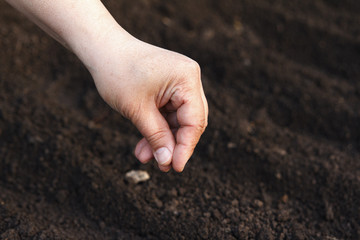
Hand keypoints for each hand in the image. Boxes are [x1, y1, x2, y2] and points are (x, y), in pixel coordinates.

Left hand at [89, 35, 207, 171]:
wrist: (102, 49)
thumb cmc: (117, 73)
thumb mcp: (137, 110)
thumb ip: (156, 137)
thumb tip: (169, 162)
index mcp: (186, 79)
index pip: (194, 120)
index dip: (186, 147)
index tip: (175, 167)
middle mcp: (189, 78)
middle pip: (190, 121)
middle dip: (174, 144)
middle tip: (162, 166)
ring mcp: (180, 82)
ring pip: (178, 120)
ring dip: (163, 139)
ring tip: (145, 157)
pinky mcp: (170, 86)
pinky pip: (169, 113)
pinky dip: (158, 128)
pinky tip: (144, 145)